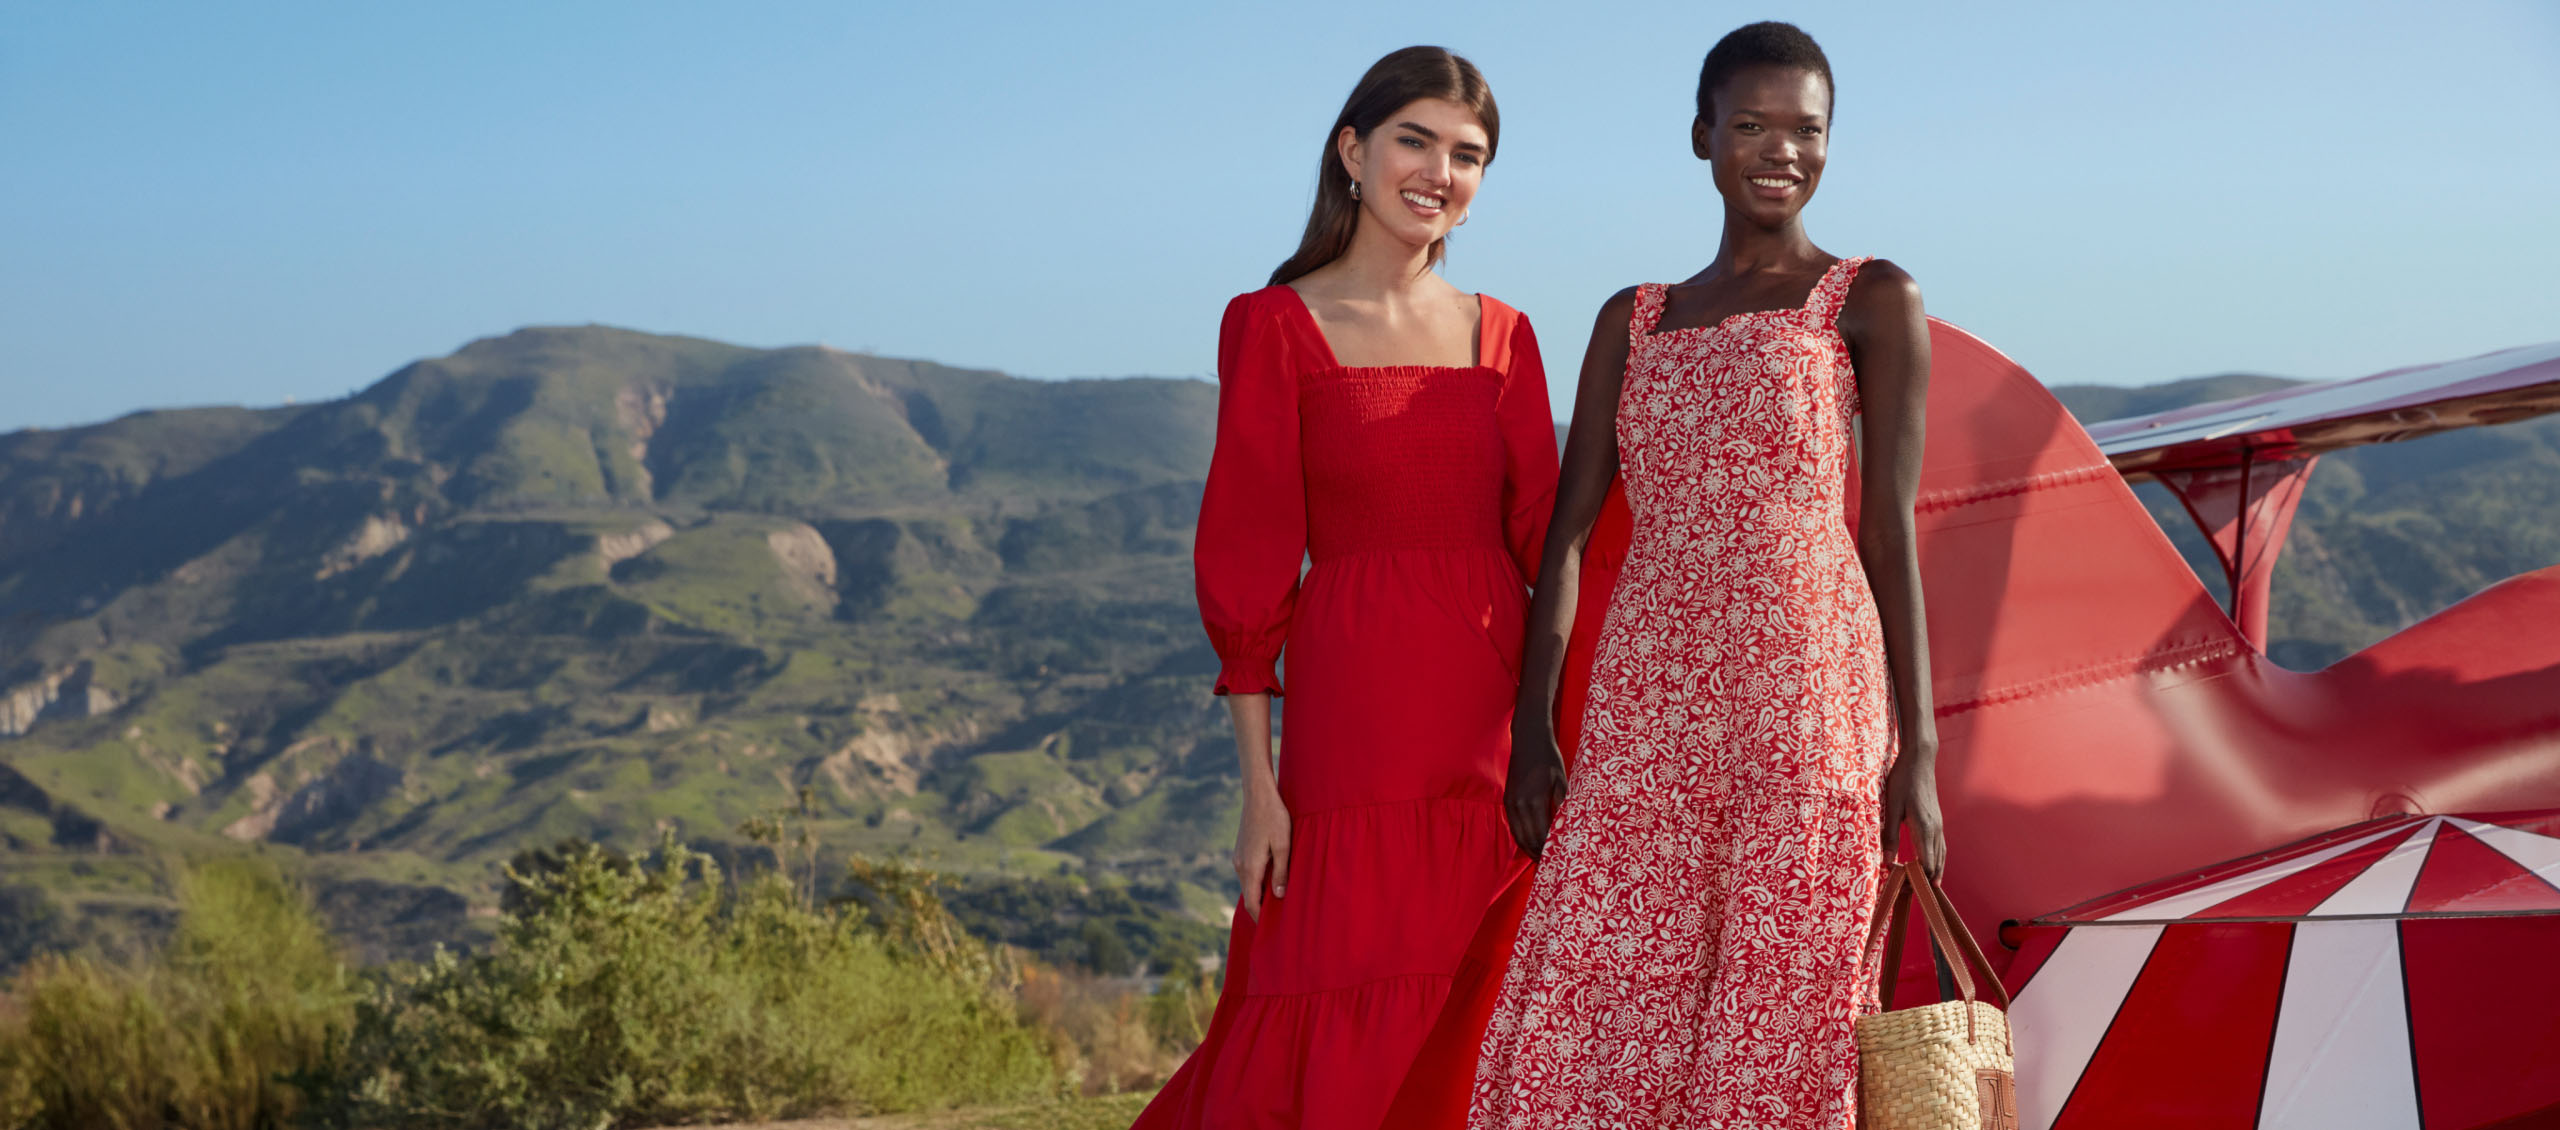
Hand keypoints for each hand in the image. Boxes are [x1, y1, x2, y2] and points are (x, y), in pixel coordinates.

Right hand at [1233, 786, 1290, 919]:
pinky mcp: (1241, 850)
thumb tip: (1279, 897)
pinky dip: (1258, 882)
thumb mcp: (1283, 846)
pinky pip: (1248, 873)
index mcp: (1250, 867)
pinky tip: (1272, 880)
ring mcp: (1238, 857)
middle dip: (1262, 909)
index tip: (1272, 931)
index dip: (1261, 918)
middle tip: (1280, 920)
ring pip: (1249, 884)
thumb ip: (1281, 872)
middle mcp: (1240, 865)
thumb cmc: (1274, 818)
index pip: (1252, 903)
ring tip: (1279, 902)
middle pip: (1250, 896)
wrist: (1258, 795)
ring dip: (1261, 894)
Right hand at [1504, 718, 1569, 858]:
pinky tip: (1531, 843)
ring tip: (1541, 859)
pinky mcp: (1507, 800)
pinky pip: (1513, 826)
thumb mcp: (1562, 782)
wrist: (1528, 740)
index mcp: (1534, 802)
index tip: (1560, 860)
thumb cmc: (1549, 759)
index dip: (1550, 851)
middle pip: (1528, 840)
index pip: (1541, 836)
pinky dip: (1521, 838)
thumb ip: (1563, 807)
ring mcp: (1510, 803)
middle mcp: (1518, 805)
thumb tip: (1569, 829)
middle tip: (1551, 866)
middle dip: (1539, 855)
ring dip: (1529, 849)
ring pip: (1518, 836)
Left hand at [1881, 743, 1945, 878]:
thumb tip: (1888, 862)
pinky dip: (1938, 859)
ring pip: (1941, 855)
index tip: (1906, 890)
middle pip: (1936, 863)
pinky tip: (1933, 864)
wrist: (1920, 760)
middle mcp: (1936, 829)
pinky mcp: (1937, 819)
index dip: (1917, 880)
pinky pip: (1941, 845)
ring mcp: (1939, 824)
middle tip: (1914, 895)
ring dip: (1935, 872)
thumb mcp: (1891, 808)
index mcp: (1924, 828)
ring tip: (1928, 888)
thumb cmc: (1903, 781)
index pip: (1925, 864)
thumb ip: (1890, 835)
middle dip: (1926, 880)